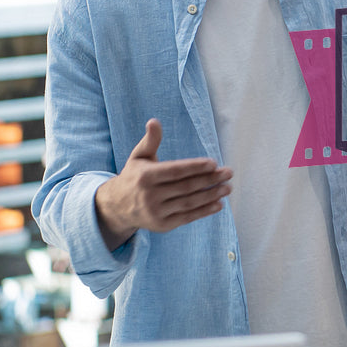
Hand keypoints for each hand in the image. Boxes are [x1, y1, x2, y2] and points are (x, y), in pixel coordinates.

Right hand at [93, 119, 232, 250]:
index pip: (176, 171)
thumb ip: (150, 140)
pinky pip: (187, 217)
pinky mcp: (162, 225)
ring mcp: (156, 212)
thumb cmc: (134, 177)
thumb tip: (154, 121)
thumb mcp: (138, 157)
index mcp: (145, 176)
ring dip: (211, 195)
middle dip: (210, 180)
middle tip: (229, 173)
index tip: (214, 163)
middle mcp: (150, 195)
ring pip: (189, 203)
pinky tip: (218, 204)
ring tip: (227, 188)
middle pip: (186, 187)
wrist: (117, 207)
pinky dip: (204, 211)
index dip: (195, 167)